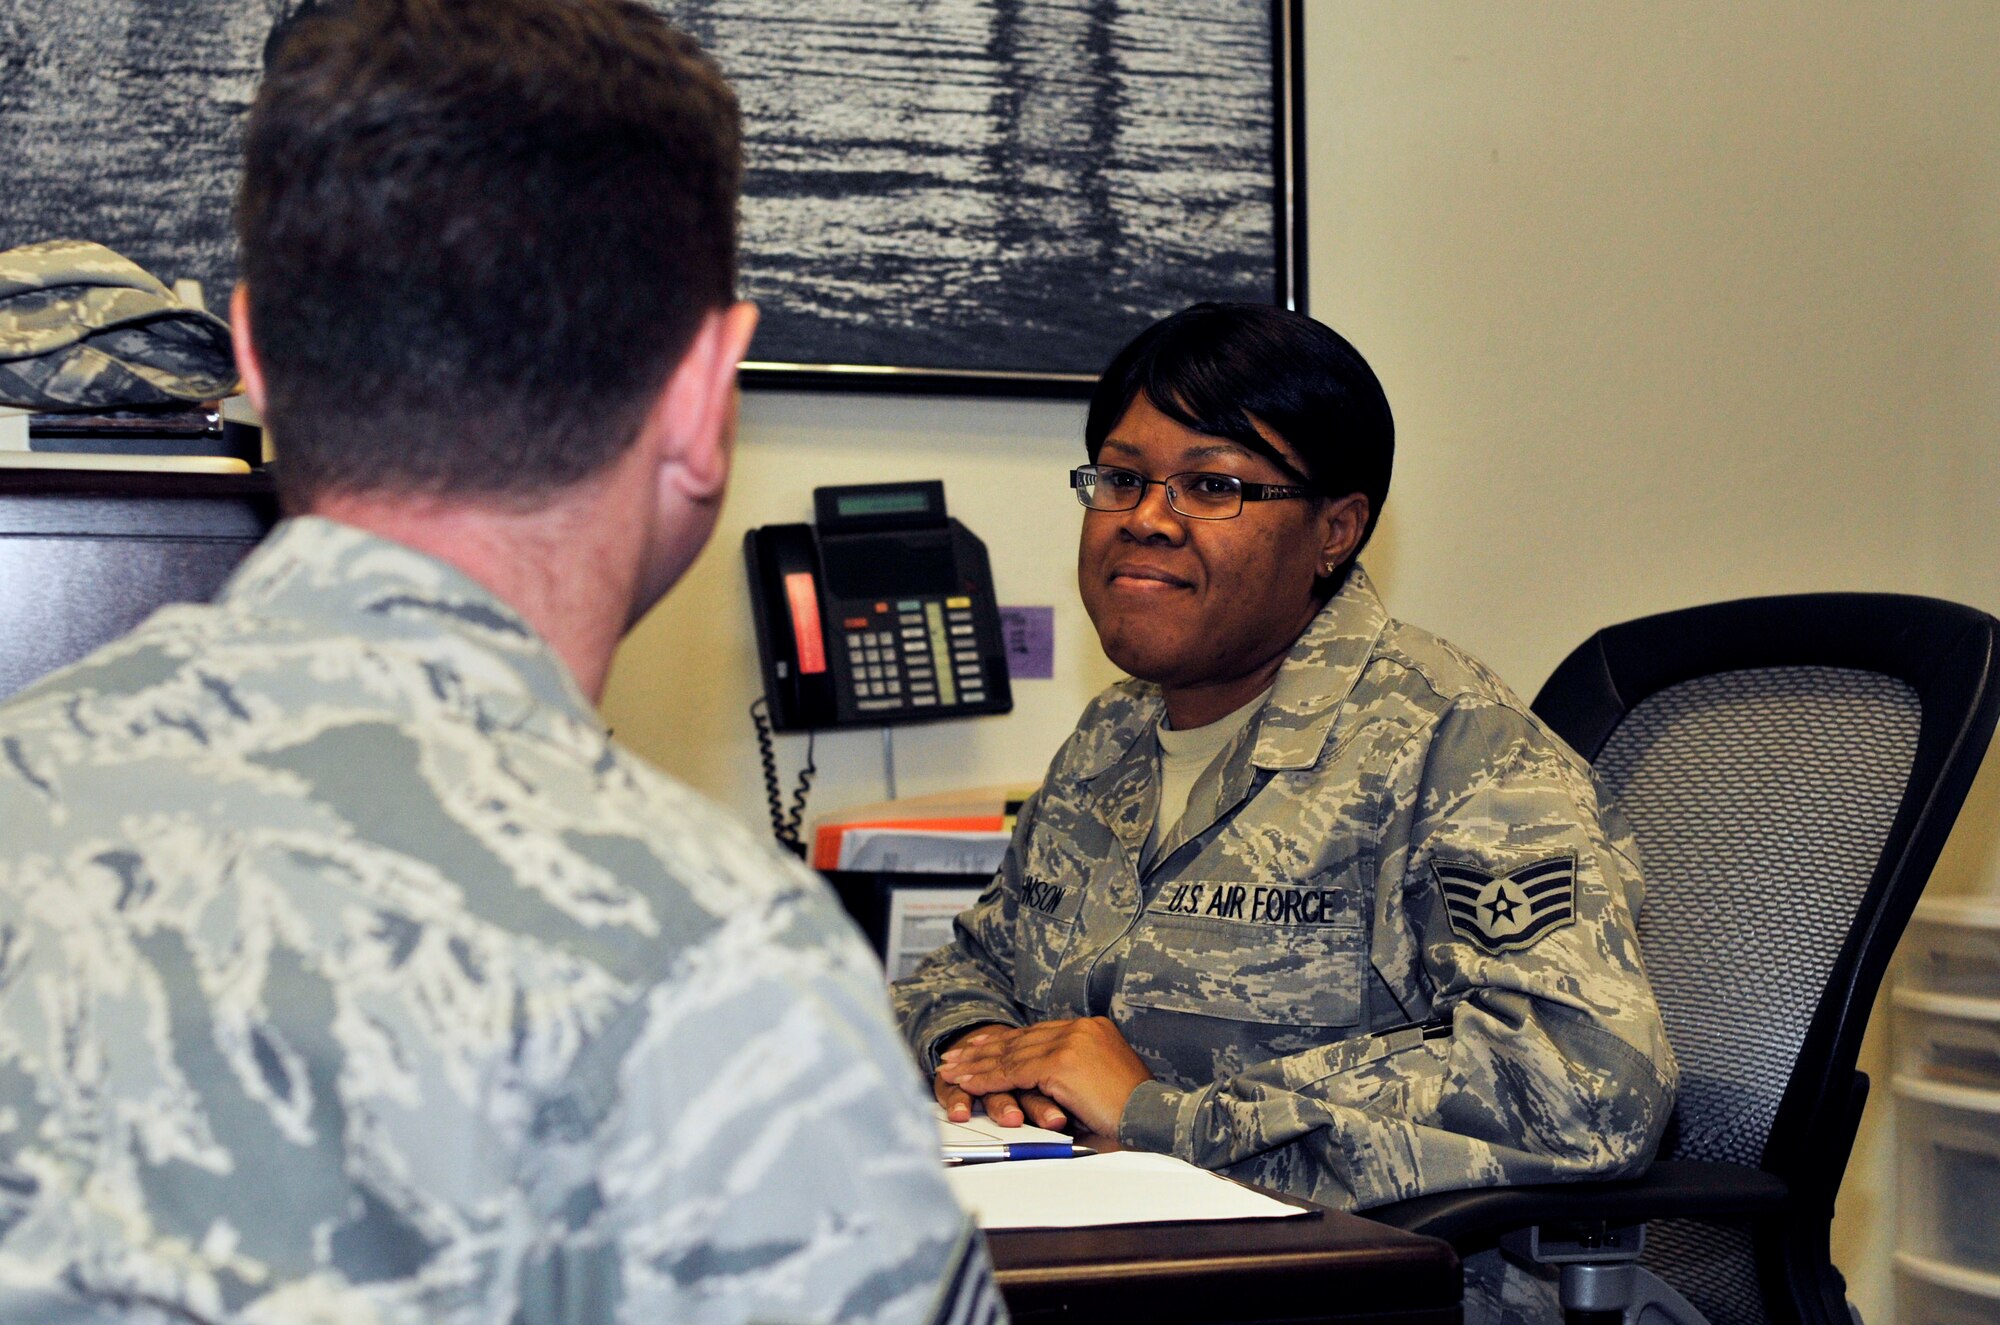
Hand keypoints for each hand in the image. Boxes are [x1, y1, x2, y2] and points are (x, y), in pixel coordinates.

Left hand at [937, 1017, 1152, 1136]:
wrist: (1154, 1117)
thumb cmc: (1132, 1112)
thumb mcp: (1099, 1083)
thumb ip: (1070, 1076)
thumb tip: (1039, 1086)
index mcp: (1091, 1028)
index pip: (1037, 1033)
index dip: (1005, 1041)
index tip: (980, 1046)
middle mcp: (1080, 1028)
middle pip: (1020, 1038)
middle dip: (982, 1049)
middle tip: (954, 1056)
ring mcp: (1071, 1042)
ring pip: (1011, 1053)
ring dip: (976, 1063)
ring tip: (950, 1070)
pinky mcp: (1062, 1062)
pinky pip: (1014, 1071)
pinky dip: (987, 1078)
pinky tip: (967, 1082)